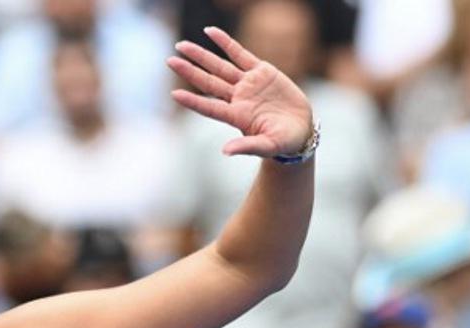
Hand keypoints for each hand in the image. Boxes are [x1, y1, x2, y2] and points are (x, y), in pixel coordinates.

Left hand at [168, 27, 313, 157]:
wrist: (300, 129)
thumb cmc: (284, 142)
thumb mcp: (267, 146)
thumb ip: (248, 147)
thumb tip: (226, 152)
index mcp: (237, 117)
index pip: (210, 107)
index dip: (192, 101)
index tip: (174, 94)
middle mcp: (237, 99)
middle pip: (208, 82)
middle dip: (189, 71)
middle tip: (169, 61)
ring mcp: (247, 84)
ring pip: (219, 66)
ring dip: (201, 56)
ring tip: (181, 46)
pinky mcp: (261, 72)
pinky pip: (240, 53)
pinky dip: (226, 42)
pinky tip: (210, 32)